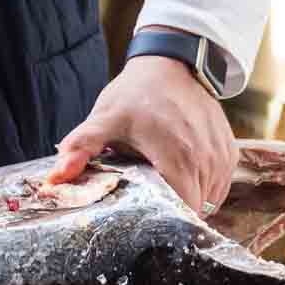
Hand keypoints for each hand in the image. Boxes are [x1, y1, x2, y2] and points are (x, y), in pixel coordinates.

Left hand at [44, 53, 237, 211]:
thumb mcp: (105, 118)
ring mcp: (221, 156)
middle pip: (195, 209)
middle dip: (173, 212)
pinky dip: (203, 187)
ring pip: (209, 200)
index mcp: (177, 157)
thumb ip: (81, 148)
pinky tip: (181, 174)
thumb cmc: (137, 92)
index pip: (181, 210)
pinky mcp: (230, 151)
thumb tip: (54, 178)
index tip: (145, 217)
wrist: (172, 64)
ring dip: (189, 199)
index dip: (164, 220)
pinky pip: (220, 185)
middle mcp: (206, 160)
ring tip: (164, 185)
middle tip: (149, 202)